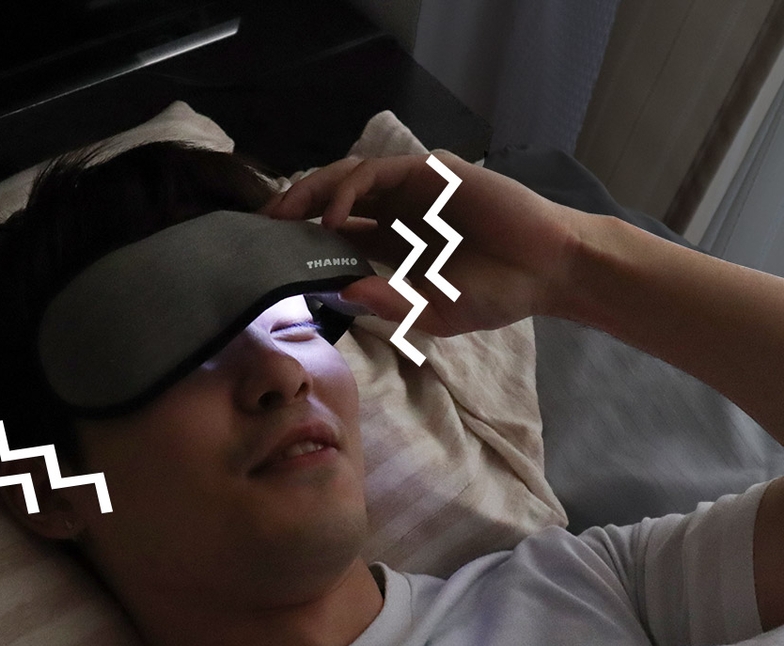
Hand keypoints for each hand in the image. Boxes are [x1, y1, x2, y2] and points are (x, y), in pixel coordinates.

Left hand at [263, 152, 586, 334]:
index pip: (336, 237)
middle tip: (260, 230)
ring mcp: (412, 192)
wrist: (546, 271)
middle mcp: (396, 214)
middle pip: (332, 204)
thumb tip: (338, 295)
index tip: (268, 257)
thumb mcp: (433, 311)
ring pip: (347, 181)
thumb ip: (388, 303)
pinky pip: (378, 174)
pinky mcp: (430, 173)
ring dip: (311, 195)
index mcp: (393, 247)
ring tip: (283, 218)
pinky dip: (350, 191)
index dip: (302, 242)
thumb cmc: (496, 294)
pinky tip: (333, 218)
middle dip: (294, 212)